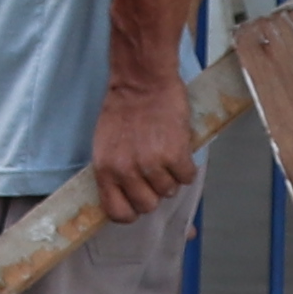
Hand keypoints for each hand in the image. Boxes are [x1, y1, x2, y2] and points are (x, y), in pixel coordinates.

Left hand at [92, 70, 202, 223]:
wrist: (142, 81)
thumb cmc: (122, 110)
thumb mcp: (105, 146)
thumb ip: (114, 173)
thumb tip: (129, 198)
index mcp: (105, 170)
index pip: (117, 212)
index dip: (131, 211)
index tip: (137, 203)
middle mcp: (126, 171)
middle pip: (148, 206)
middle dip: (154, 192)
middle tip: (156, 172)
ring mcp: (151, 164)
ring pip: (169, 191)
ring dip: (171, 176)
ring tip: (166, 154)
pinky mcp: (175, 154)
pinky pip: (187, 177)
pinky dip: (187, 167)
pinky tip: (179, 149)